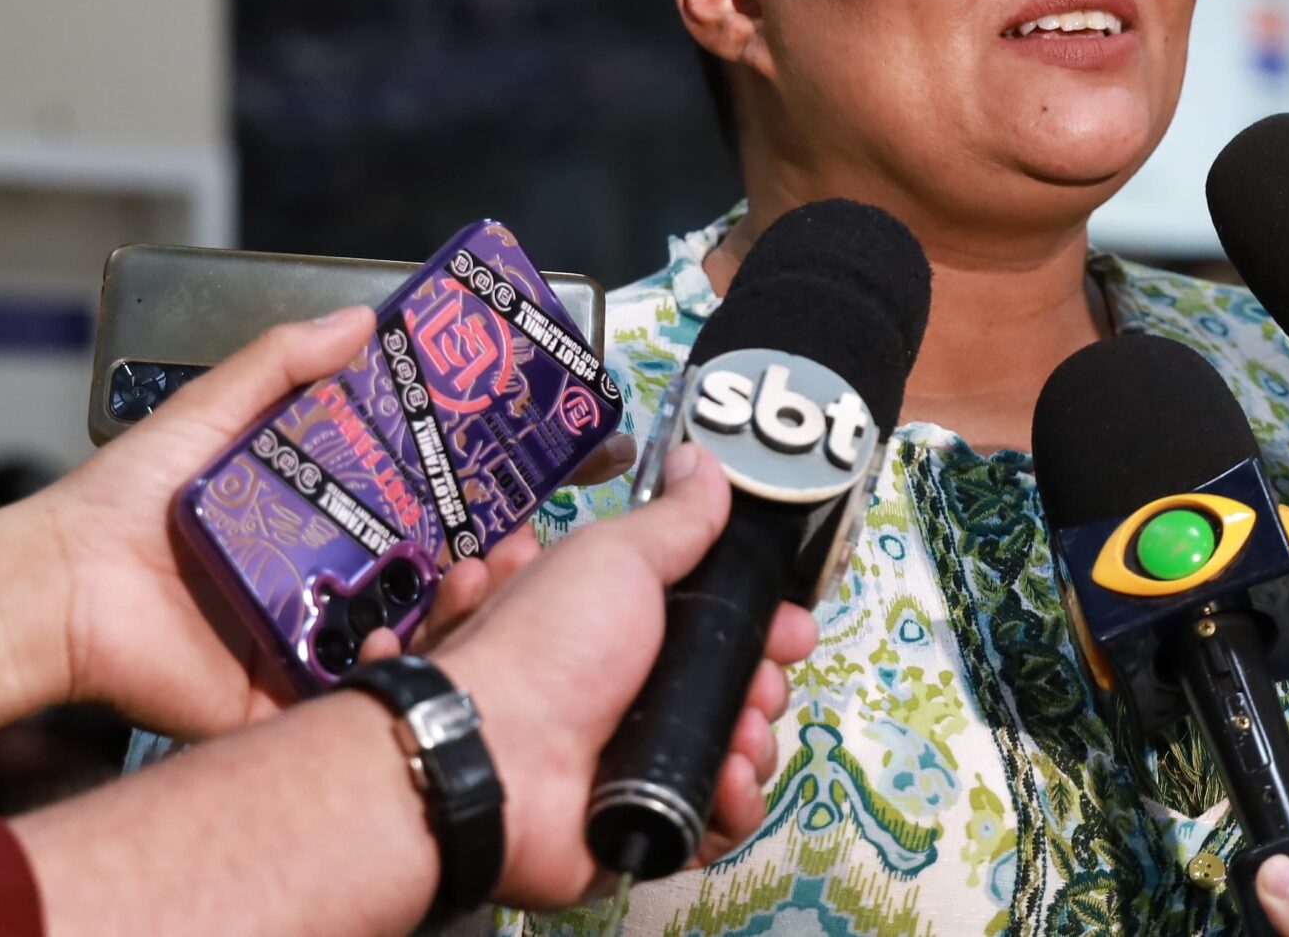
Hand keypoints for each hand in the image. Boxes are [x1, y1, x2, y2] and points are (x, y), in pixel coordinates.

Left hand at [19, 308, 635, 736]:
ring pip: (411, 633)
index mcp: (319, 518)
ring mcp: (311, 640)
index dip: (469, 500)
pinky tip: (411, 640)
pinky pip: (353, 693)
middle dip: (488, 560)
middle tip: (522, 541)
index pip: (416, 509)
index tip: (515, 485)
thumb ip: (282, 362)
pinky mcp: (284, 694)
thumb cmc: (128, 498)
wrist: (62, 585)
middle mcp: (325, 578)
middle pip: (430, 574)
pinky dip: (393, 672)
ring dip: (461, 609)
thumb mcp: (211, 409)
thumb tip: (361, 319)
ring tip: (483, 576)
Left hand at [434, 442, 819, 908]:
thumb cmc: (553, 643)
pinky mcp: (646, 830)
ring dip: (752, 743)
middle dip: (762, 686)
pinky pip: (714, 825)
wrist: (495, 754)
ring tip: (741, 738)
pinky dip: (733, 806)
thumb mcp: (616, 559)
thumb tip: (701, 459)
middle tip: (762, 687)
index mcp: (630, 631)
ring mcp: (640, 766)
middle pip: (733, 692)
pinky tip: (726, 782)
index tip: (793, 627)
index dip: (762, 626)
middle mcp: (635, 696)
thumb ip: (674, 520)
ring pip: (731, 755)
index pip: (718, 628)